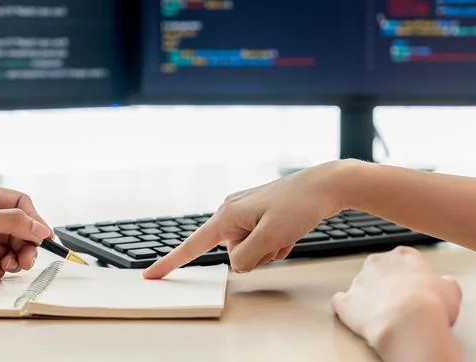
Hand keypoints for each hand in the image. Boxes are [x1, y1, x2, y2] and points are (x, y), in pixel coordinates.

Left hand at [0, 181, 53, 283]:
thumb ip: (8, 223)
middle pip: (18, 231)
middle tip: (26, 259)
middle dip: (25, 245)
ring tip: (6, 265)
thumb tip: (39, 227)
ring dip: (12, 260)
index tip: (45, 239)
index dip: (35, 221)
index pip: (19, 205)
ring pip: (8, 251)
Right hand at [143, 160, 357, 278]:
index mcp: (227, 215)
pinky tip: (290, 229)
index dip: (171, 263)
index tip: (150, 275)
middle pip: (234, 255)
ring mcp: (245, 213)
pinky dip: (276, 243)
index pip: (193, 245)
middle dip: (257, 254)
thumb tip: (237, 265)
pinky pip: (262, 243)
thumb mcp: (271, 238)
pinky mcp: (259, 215)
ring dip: (270, 249)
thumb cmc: (299, 205)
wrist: (325, 185)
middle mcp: (231, 212)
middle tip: (278, 236)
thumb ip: (247, 257)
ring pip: (250, 251)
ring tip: (286, 230)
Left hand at [330, 246, 460, 352]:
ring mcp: (359, 281)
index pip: (404, 259)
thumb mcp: (451, 289)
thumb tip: (445, 286)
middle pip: (380, 270)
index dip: (410, 275)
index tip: (415, 287)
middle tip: (400, 302)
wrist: (408, 323)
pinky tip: (358, 317)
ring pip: (361, 286)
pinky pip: (341, 302)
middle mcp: (378, 262)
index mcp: (404, 255)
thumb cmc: (431, 305)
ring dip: (369, 298)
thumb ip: (444, 283)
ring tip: (383, 316)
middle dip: (387, 284)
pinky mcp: (345, 302)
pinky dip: (347, 309)